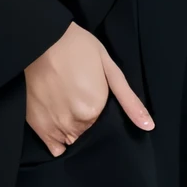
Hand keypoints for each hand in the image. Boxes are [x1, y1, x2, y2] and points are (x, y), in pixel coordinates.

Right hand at [24, 21, 152, 155]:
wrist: (45, 39)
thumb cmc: (81, 49)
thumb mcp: (110, 69)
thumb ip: (129, 101)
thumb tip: (149, 126)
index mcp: (95, 111)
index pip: (105, 127)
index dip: (102, 114)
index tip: (96, 99)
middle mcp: (75, 124)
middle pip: (88, 134)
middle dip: (88, 122)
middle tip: (81, 99)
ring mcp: (55, 127)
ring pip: (72, 140)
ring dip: (74, 130)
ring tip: (69, 105)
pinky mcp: (38, 126)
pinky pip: (54, 147)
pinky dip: (58, 139)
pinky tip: (59, 120)